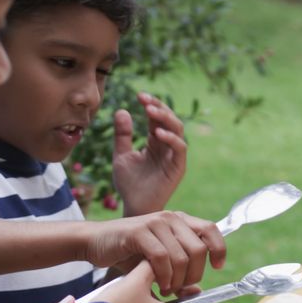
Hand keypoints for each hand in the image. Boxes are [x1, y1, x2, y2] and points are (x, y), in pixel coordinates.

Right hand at [84, 212, 226, 292]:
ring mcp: (155, 222)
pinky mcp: (139, 232)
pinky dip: (163, 276)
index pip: (210, 229)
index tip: (218, 267)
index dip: (219, 249)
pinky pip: (162, 258)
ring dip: (177, 280)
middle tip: (180, 289)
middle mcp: (170, 218)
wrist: (94, 242)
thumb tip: (196, 292)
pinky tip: (157, 285)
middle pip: (199, 249)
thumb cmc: (128, 254)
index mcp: (180, 221)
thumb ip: (178, 273)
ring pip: (182, 257)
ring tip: (166, 289)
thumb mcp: (158, 263)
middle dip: (193, 275)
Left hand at [113, 92, 187, 216]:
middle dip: (159, 107)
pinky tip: (157, 133)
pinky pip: (180, 149)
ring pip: (178, 130)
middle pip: (170, 120)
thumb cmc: (128, 184)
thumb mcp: (121, 155)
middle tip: (145, 99)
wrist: (133, 207)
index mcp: (155, 142)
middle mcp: (167, 146)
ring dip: (166, 118)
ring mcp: (174, 156)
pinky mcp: (178, 168)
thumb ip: (122, 135)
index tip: (139, 95)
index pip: (157, 118)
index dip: (150, 105)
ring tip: (151, 111)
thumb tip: (122, 110)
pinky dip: (171, 138)